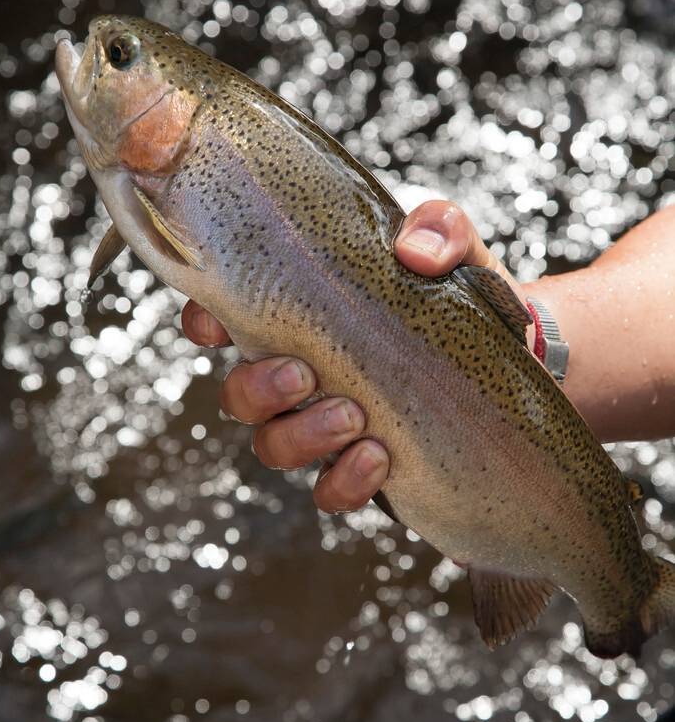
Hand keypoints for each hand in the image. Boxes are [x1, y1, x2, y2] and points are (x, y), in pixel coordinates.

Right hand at [181, 200, 524, 511]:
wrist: (519, 361)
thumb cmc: (462, 295)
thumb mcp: (457, 248)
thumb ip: (439, 229)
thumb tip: (415, 252)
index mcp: (303, 316)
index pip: (224, 318)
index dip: (202, 323)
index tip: (214, 326)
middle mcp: (303, 375)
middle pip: (239, 396)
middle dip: (257, 390)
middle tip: (305, 375)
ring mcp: (328, 427)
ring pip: (273, 446)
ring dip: (301, 436)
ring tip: (354, 417)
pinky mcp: (364, 470)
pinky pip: (329, 492)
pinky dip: (344, 482)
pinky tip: (380, 458)